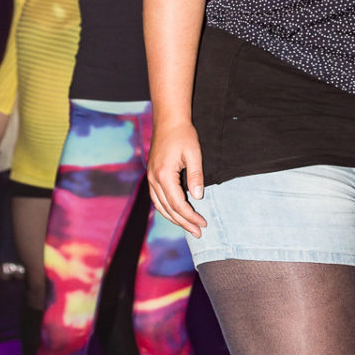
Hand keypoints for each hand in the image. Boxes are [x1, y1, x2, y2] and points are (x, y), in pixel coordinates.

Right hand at [147, 120, 207, 235]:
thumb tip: (198, 197)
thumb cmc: (183, 135)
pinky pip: (157, 198)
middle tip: (199, 232)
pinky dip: (166, 209)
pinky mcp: (152, 176)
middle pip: (168, 209)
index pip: (177, 204)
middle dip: (184, 222)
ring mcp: (150, 178)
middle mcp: (154, 179)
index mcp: (164, 175)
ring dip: (174, 219)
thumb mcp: (194, 154)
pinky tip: (176, 214)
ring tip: (189, 227)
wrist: (168, 121)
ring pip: (160, 206)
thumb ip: (196, 176)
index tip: (203, 223)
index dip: (190, 216)